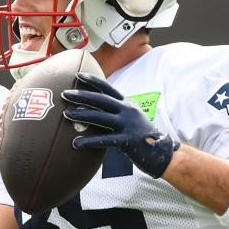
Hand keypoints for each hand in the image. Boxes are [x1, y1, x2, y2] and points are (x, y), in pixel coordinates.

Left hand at [62, 73, 179, 177]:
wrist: (163, 153)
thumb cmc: (142, 137)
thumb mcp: (130, 120)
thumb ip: (115, 114)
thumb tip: (94, 112)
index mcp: (127, 104)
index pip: (108, 88)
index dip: (93, 81)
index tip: (78, 75)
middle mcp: (128, 111)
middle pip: (101, 100)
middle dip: (82, 95)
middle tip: (65, 93)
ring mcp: (128, 125)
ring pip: (100, 117)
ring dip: (82, 115)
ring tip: (66, 115)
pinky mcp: (128, 141)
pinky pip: (105, 140)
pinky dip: (89, 141)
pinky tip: (76, 144)